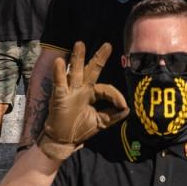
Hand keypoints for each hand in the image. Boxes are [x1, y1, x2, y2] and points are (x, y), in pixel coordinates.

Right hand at [37, 42, 128, 160]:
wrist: (63, 141)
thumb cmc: (80, 129)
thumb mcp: (100, 122)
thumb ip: (113, 115)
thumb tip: (128, 108)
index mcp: (92, 94)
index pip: (106, 89)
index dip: (115, 96)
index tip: (123, 105)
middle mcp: (82, 89)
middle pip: (91, 70)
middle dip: (99, 58)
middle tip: (108, 45)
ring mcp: (70, 91)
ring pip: (75, 72)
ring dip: (78, 58)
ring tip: (80, 44)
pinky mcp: (59, 97)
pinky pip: (59, 83)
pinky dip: (59, 73)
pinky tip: (60, 62)